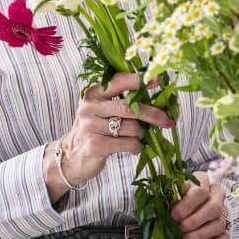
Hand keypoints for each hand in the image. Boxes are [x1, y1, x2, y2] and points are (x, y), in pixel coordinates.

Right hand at [58, 72, 174, 187]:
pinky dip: (136, 147)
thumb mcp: (102, 110)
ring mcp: (91, 126)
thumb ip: (123, 101)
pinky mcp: (95, 145)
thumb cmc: (95, 130)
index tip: (158, 80)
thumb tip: (157, 98)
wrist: (72, 157)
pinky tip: (133, 147)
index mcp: (94, 93)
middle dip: (152, 114)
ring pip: (131, 127)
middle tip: (167, 120)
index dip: (139, 80)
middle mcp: (90, 107)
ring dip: (140, 134)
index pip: (119, 81)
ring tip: (135, 137)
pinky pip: (128, 144)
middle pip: (129, 107)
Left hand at [170, 171, 231, 238]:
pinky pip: (224, 238)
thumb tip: (158, 202)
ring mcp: (222, 214)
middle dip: (194, 221)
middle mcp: (217, 197)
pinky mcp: (224, 231)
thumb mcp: (171, 194)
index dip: (187, 204)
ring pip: (219, 224)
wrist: (185, 211)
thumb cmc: (176, 200)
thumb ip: (167, 196)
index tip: (174, 215)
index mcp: (204, 182)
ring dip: (200, 234)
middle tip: (179, 228)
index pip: (202, 190)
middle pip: (214, 208)